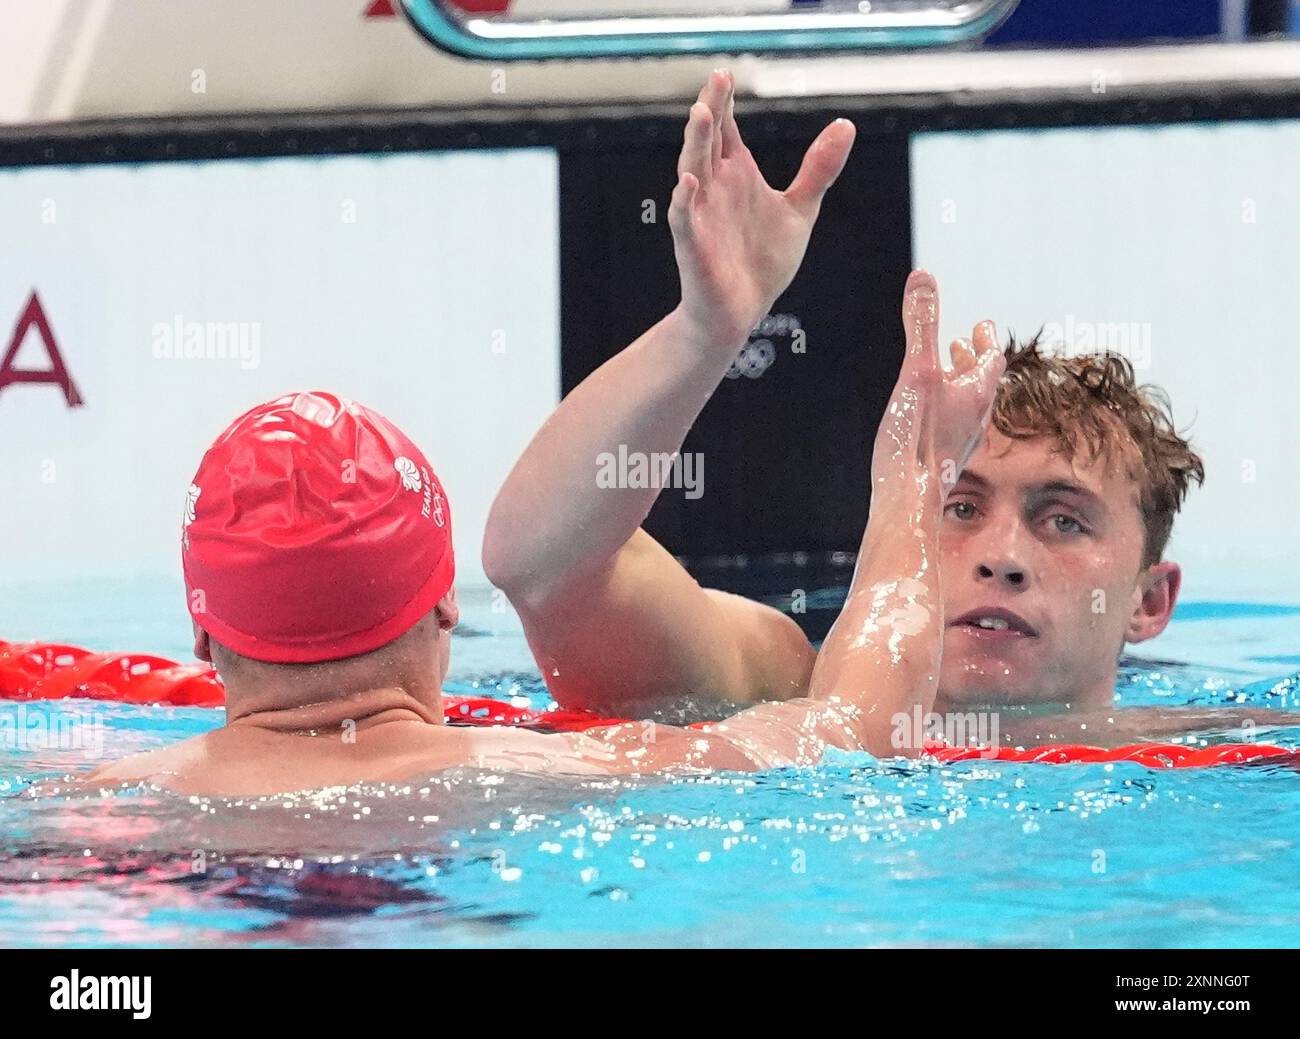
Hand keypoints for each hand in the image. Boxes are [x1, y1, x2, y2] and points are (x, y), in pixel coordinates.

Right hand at [668, 69, 855, 349]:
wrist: (741, 313)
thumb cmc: (761, 263)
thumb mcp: (799, 210)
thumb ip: (818, 169)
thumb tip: (846, 125)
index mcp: (735, 176)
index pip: (726, 130)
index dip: (725, 101)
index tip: (727, 72)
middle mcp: (714, 190)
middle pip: (708, 142)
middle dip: (711, 111)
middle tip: (718, 80)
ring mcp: (701, 216)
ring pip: (692, 172)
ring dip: (696, 144)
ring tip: (703, 114)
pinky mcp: (693, 247)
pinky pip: (685, 221)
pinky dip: (685, 203)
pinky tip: (688, 183)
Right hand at [871, 270, 1005, 492]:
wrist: (907, 499)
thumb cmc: (915, 442)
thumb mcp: (917, 372)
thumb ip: (921, 325)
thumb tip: (924, 279)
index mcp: (974, 394)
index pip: (990, 359)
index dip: (986, 340)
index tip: (982, 326)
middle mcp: (973, 418)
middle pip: (980, 382)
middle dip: (970, 359)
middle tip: (964, 343)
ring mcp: (958, 442)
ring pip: (966, 406)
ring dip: (957, 384)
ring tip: (945, 374)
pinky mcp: (940, 460)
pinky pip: (950, 426)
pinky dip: (944, 409)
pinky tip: (928, 416)